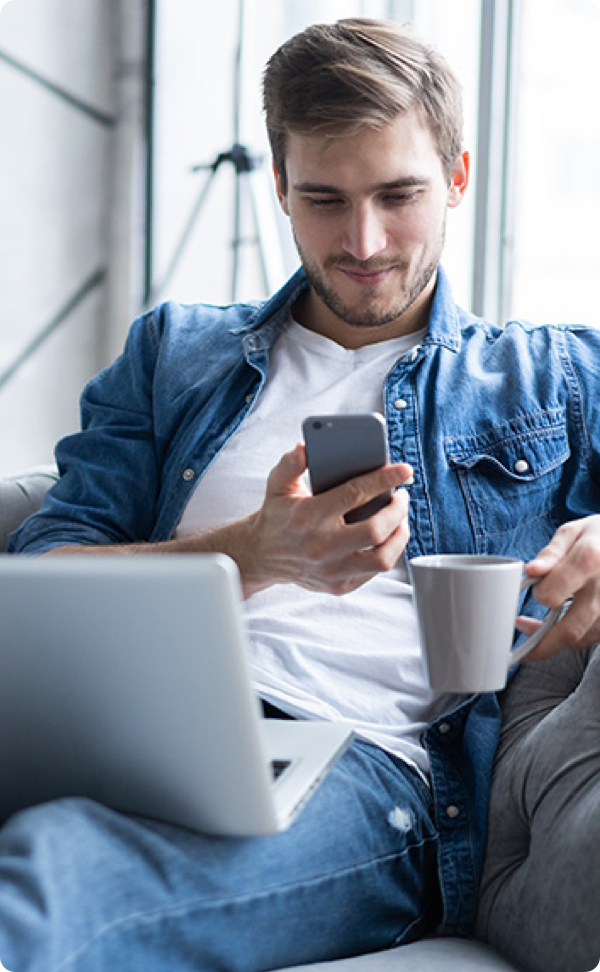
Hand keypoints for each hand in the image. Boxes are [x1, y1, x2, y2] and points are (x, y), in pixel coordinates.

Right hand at [242, 443, 412, 596]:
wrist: (261, 556)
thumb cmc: (277, 516)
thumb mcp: (277, 485)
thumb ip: (291, 464)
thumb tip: (305, 448)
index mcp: (308, 516)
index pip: (354, 494)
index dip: (384, 480)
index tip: (404, 471)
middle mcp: (321, 546)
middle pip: (375, 530)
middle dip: (398, 510)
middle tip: (401, 496)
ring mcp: (331, 570)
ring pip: (382, 558)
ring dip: (399, 535)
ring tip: (400, 519)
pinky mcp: (338, 586)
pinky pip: (374, 572)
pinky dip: (387, 552)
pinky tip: (387, 537)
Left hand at [518, 515, 599, 658]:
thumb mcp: (574, 532)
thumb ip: (551, 553)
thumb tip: (531, 571)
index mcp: (589, 560)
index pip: (553, 594)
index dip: (539, 594)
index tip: (535, 589)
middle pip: (570, 630)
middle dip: (541, 643)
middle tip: (524, 640)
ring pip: (582, 639)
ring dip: (556, 641)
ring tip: (540, 629)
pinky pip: (593, 638)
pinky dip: (575, 637)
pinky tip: (563, 626)